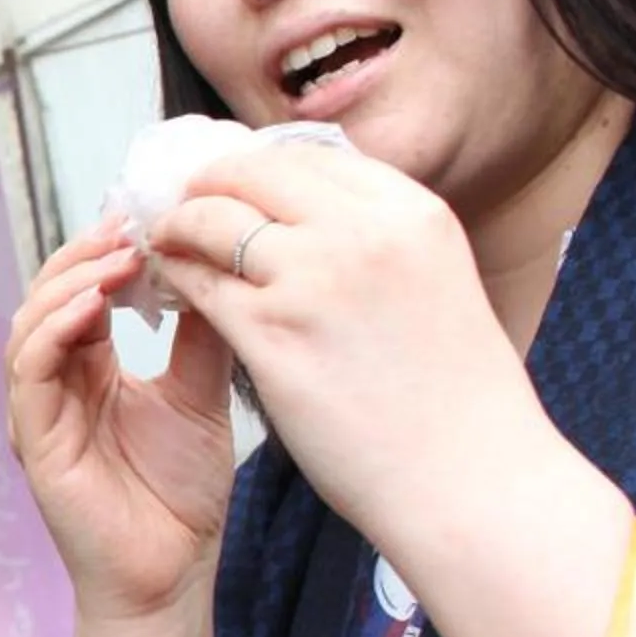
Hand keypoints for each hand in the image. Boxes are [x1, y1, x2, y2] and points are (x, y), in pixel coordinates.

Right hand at [4, 223, 238, 620]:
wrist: (169, 577)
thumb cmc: (178, 497)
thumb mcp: (200, 394)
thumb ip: (200, 334)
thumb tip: (213, 262)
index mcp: (90, 368)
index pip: (83, 290)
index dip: (107, 250)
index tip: (149, 216)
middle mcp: (56, 383)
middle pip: (48, 295)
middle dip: (85, 253)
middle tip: (132, 224)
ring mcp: (39, 411)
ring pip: (30, 324)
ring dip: (69, 282)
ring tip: (118, 257)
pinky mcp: (32, 441)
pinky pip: (30, 372)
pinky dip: (54, 330)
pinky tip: (91, 308)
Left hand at [149, 141, 543, 549]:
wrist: (471, 481)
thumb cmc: (457, 401)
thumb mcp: (436, 282)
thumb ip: (380, 242)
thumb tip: (313, 218)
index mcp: (412, 212)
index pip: (312, 155)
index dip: (259, 166)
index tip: (233, 183)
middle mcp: (363, 231)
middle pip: (253, 173)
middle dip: (208, 183)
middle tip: (182, 204)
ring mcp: (313, 279)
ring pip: (212, 219)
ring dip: (179, 225)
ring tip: (164, 242)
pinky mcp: (271, 332)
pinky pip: (199, 281)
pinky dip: (176, 275)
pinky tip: (171, 286)